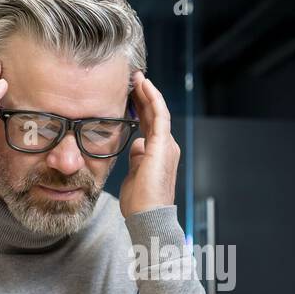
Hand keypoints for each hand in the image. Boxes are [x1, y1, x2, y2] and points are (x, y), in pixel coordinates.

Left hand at [119, 73, 178, 217]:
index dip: (139, 107)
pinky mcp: (163, 145)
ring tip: (137, 77)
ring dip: (147, 92)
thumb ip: (136, 159)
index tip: (128, 94)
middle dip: (143, 95)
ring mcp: (166, 145)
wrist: (147, 216)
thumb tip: (135, 146)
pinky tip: (144, 85)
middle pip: (153, 114)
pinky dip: (152, 98)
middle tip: (132, 78)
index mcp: (158, 154)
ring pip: (157, 111)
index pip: (148, 124)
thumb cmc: (139, 203)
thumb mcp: (134, 175)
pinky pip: (159, 115)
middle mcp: (166, 147)